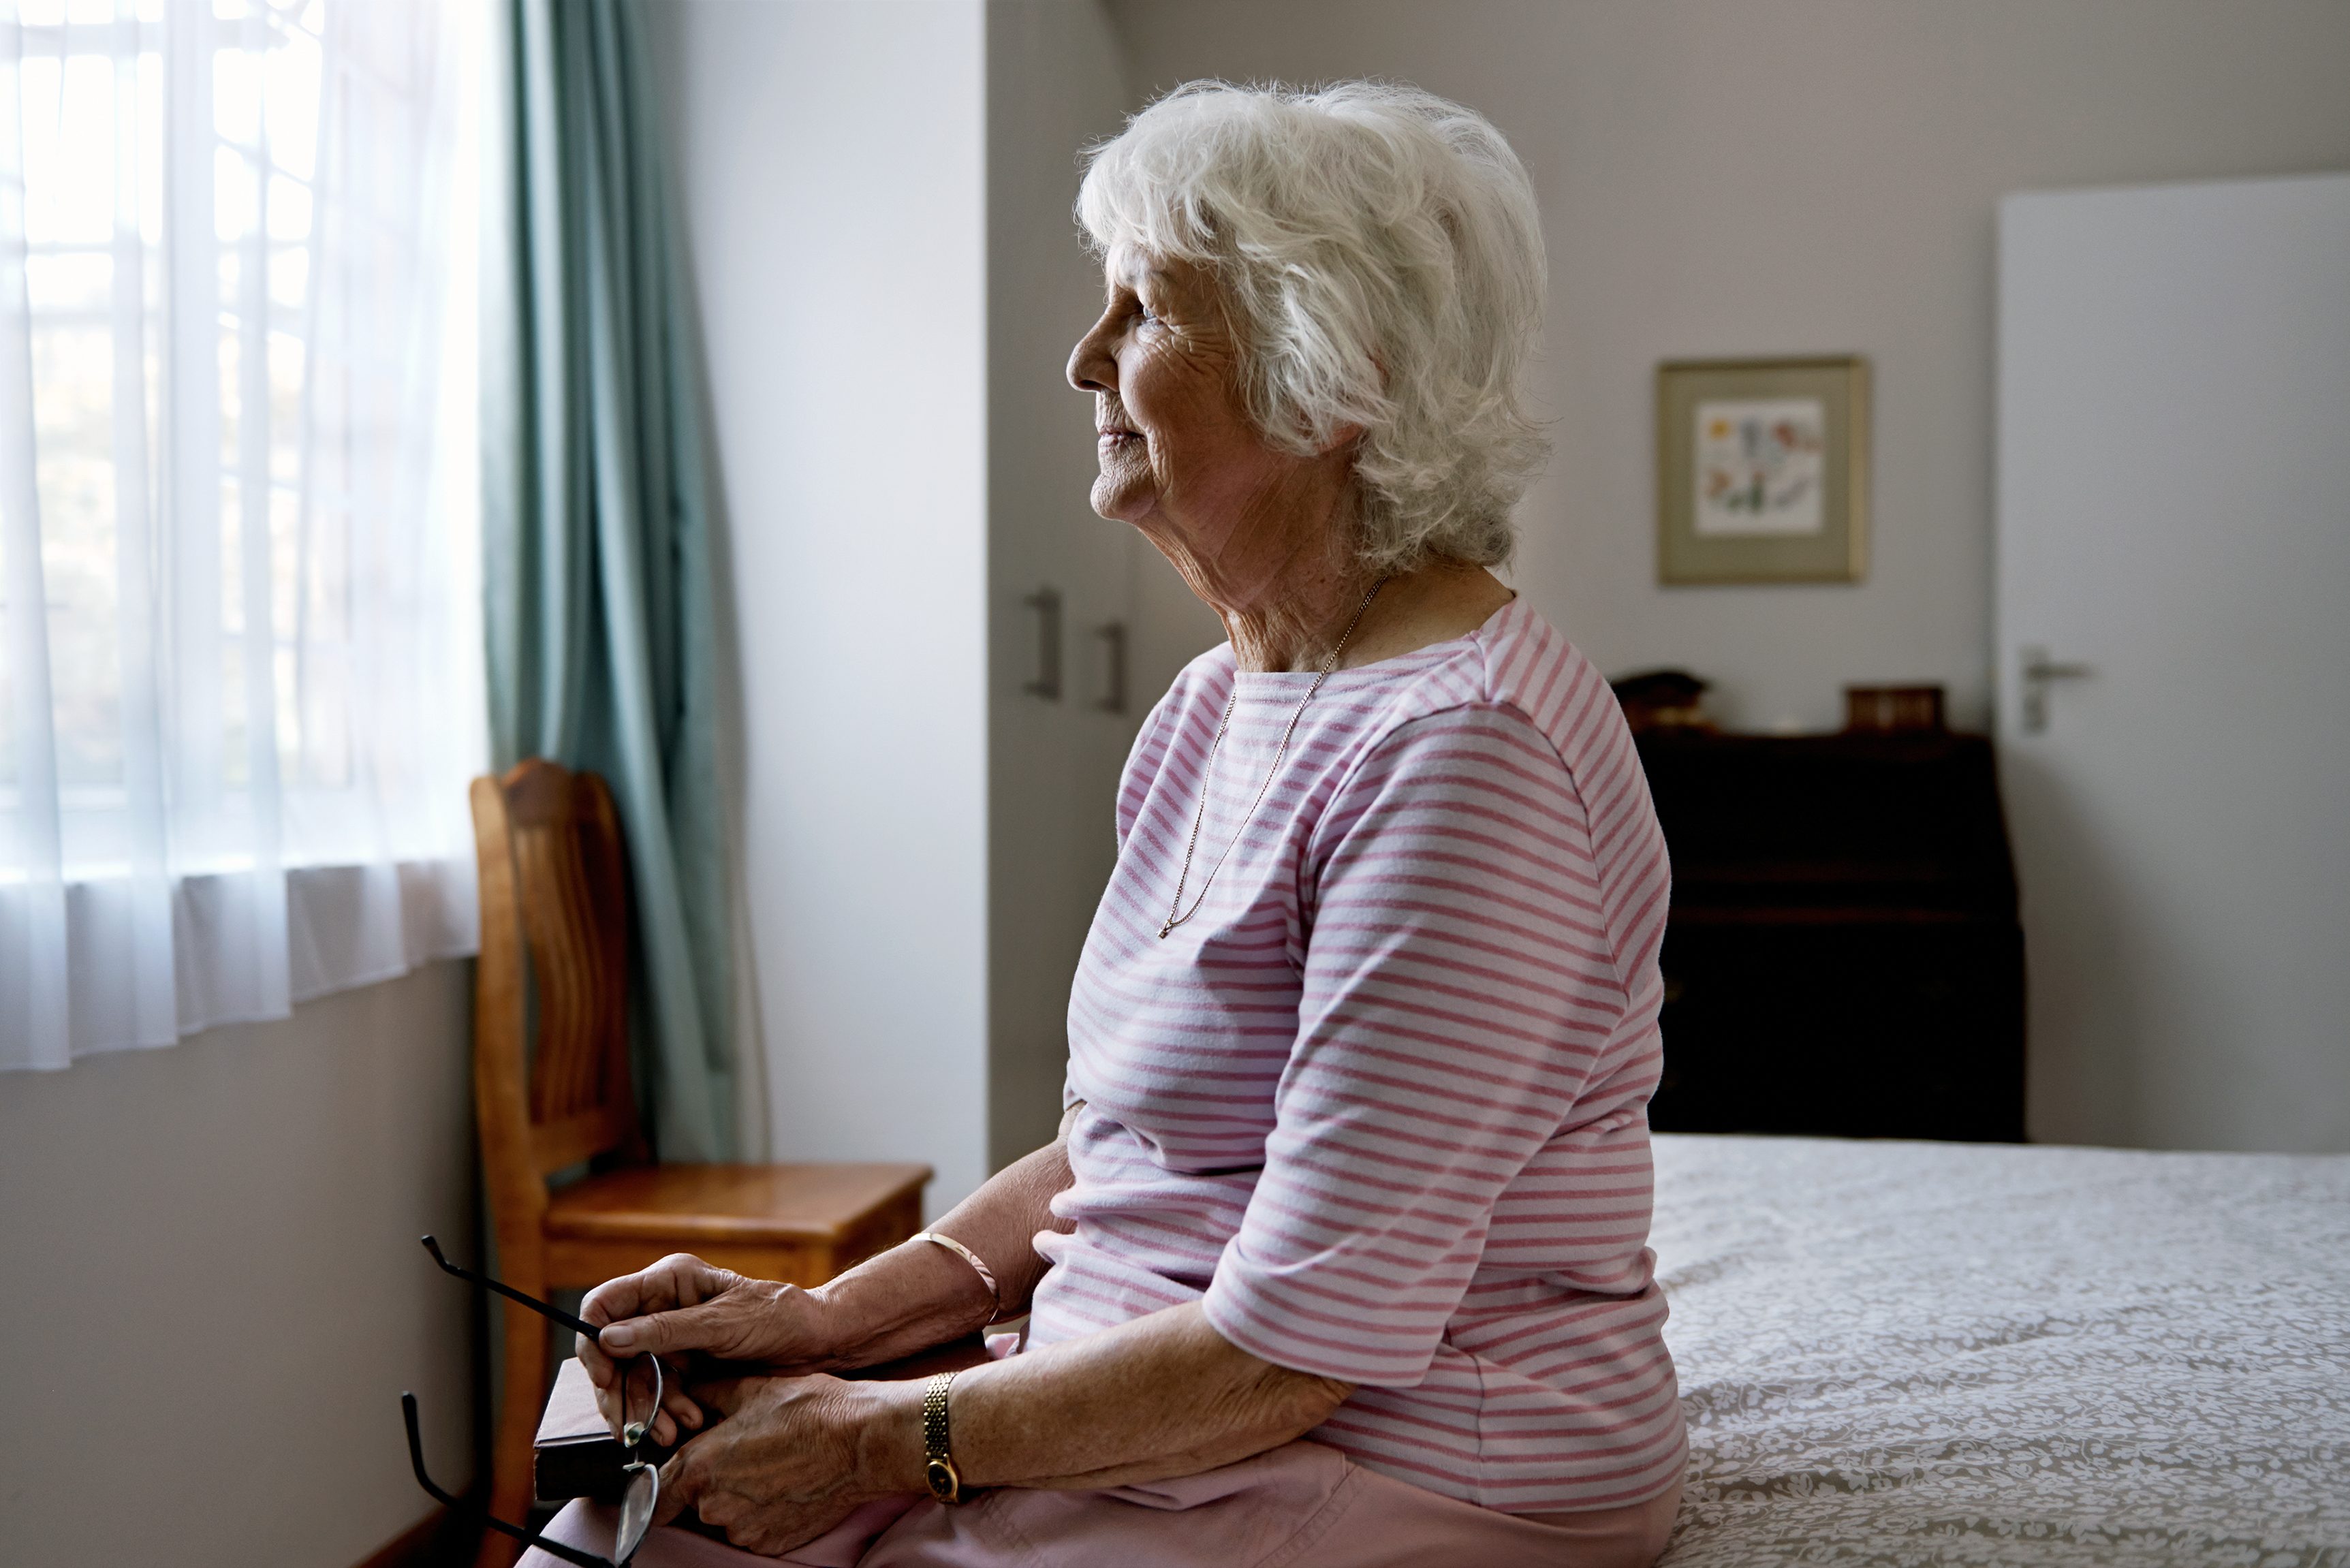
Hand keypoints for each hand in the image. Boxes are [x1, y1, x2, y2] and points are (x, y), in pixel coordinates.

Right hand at [578, 1253, 836, 1446]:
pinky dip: (666, 1414)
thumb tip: (608, 1338)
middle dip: (621, 1392)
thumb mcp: (722, 1323)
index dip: (593, 1342)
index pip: (605, 1305)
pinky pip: (658, 1396)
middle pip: (612, 1353)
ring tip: (671, 1431)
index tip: (606, 1378)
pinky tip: (687, 1425)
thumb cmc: (779, 1317)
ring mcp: (672, 1342)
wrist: (819, 1344)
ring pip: (633, 1381)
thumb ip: (665, 1331)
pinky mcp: (685, 1370)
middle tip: (630, 1425)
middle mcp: (662, 1310)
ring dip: (647, 1410)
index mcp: (668, 1282)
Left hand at [654, 1375, 907, 1554]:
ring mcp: (744, 1529)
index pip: (654, 1492)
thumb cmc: (810, 1410)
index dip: (658, 1485)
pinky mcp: (771, 1544)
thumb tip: (693, 1394)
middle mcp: (715, 1505)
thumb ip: (710, 1394)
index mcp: (701, 1466)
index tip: (667, 1481)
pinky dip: (764, 1512)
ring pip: (726, 1515)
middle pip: (695, 1501)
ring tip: (773, 1466)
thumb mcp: (752, 1387)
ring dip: (739, 1498)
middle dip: (712, 1481)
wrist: (861, 1441)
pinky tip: (787, 1484)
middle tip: (746, 1454)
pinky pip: (754, 1529)